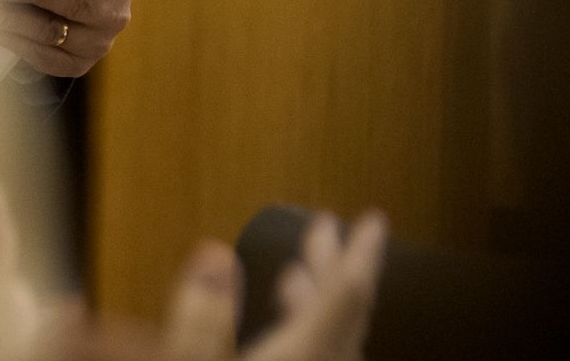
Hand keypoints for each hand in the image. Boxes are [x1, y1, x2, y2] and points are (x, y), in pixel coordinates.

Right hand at [36, 212, 385, 360]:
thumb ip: (196, 324)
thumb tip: (211, 257)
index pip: (344, 302)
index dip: (357, 257)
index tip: (372, 222)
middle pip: (343, 327)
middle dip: (331, 276)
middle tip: (323, 233)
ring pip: (331, 358)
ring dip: (314, 315)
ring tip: (292, 281)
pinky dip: (302, 350)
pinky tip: (275, 348)